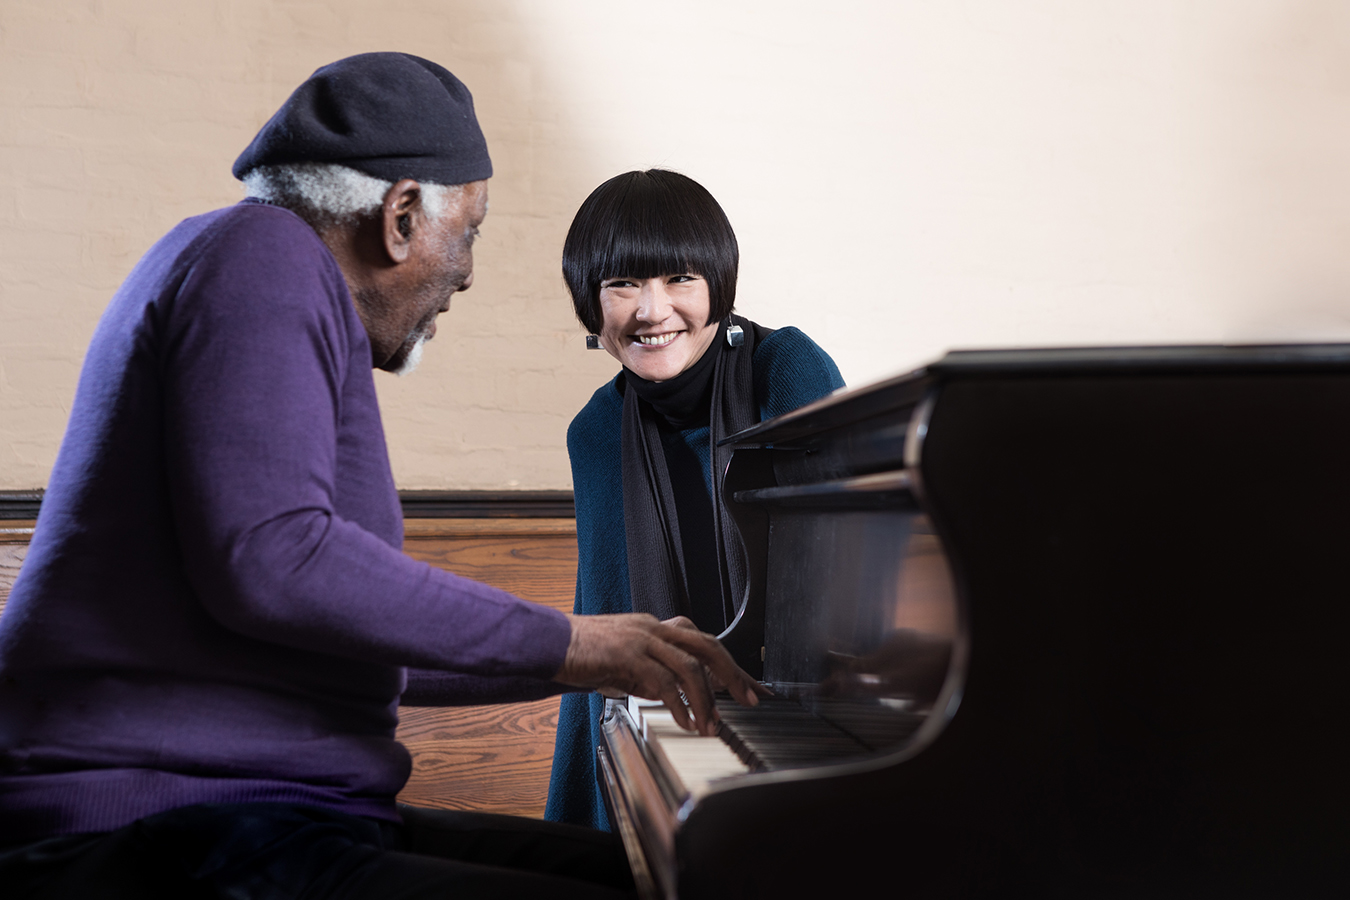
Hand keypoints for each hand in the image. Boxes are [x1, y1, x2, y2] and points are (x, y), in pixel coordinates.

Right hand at [555, 613, 768, 735]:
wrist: (545, 643)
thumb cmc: (580, 656)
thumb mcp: (622, 666)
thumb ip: (649, 676)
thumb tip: (673, 697)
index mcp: (654, 627)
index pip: (703, 642)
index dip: (730, 665)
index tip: (750, 687)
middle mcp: (653, 627)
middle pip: (707, 645)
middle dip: (733, 675)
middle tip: (749, 700)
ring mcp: (641, 637)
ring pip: (689, 664)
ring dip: (705, 698)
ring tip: (710, 724)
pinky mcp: (626, 653)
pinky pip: (663, 680)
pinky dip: (678, 703)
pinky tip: (683, 720)